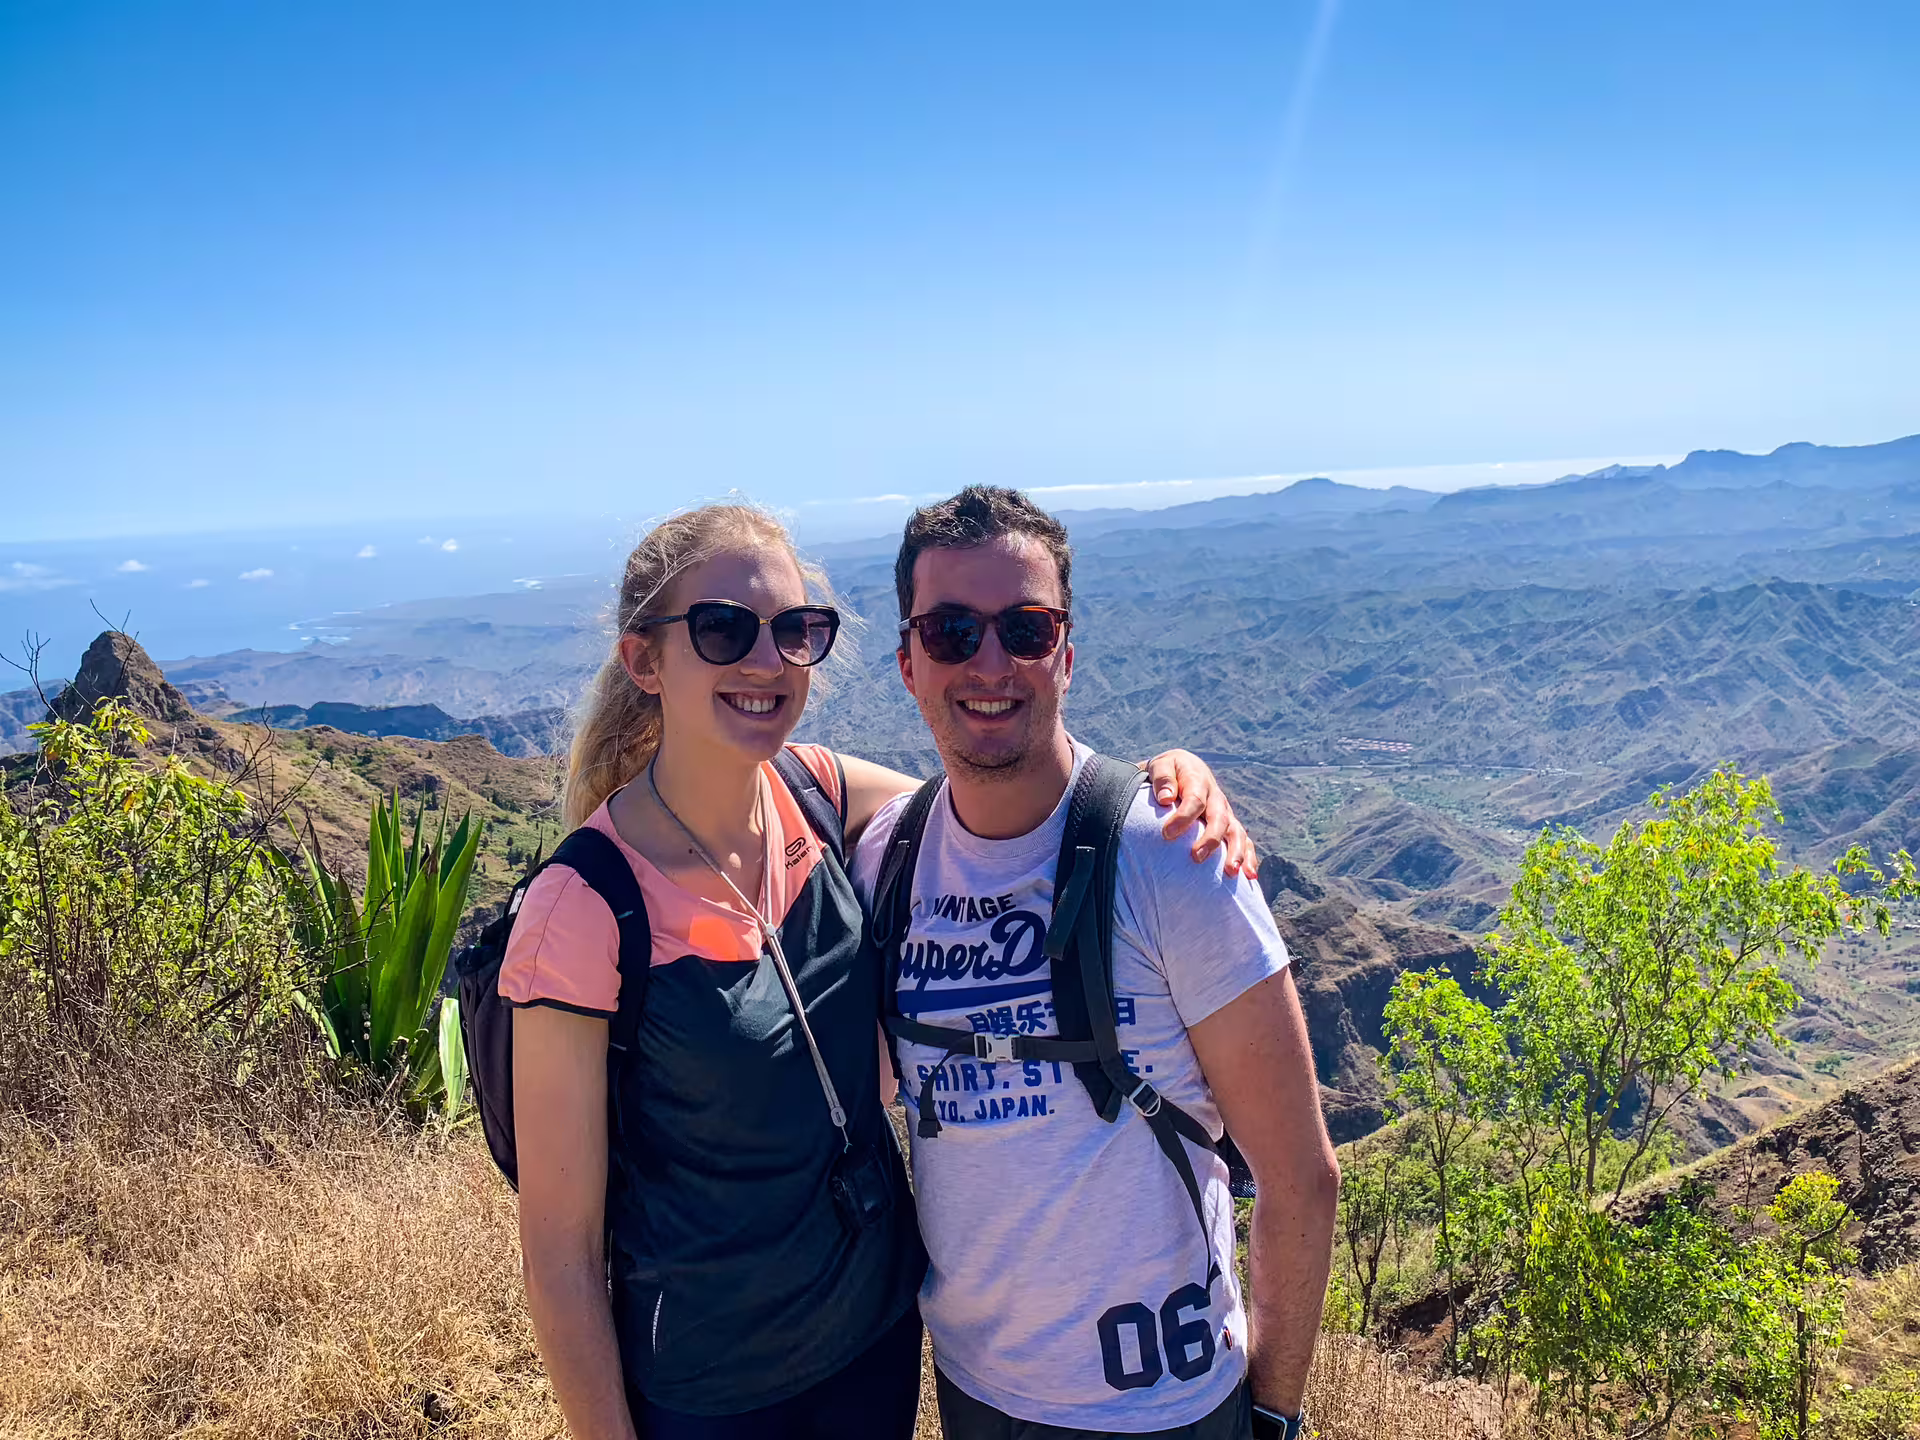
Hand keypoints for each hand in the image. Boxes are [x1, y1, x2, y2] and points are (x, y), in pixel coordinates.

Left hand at [1142, 750, 1257, 877]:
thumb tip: (1166, 798)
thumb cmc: (1167, 771)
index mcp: (1198, 781)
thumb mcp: (1160, 766)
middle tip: (1196, 858)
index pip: (1195, 800)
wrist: (1182, 768)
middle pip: (1219, 819)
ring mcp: (1225, 812)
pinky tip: (1249, 876)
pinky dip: (1248, 857)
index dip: (1183, 818)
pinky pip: (1243, 841)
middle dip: (1210, 840)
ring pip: (1236, 832)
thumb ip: (1162, 779)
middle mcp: (1216, 798)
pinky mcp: (1229, 824)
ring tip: (1231, 872)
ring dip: (1236, 852)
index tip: (1167, 834)